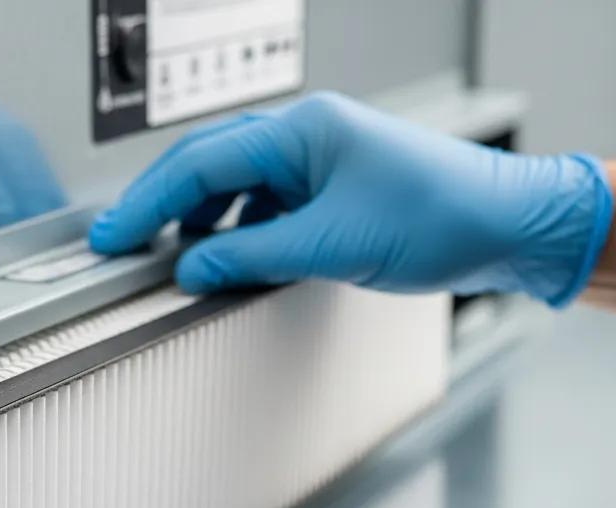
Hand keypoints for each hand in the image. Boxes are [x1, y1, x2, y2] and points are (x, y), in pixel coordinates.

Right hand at [89, 92, 612, 305]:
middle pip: (206, 164)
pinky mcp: (326, 191)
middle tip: (120, 242)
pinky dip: (236, 233)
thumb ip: (254, 256)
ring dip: (198, 221)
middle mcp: (303, 138)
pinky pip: (262, 207)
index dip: (147, 203)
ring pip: (232, 186)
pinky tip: (227, 257)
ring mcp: (314, 163)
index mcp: (302, 131)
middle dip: (159, 205)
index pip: (200, 164)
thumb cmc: (441, 215)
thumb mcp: (334, 244)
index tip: (112, 236)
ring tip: (171, 257)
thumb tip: (193, 267)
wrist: (503, 226)